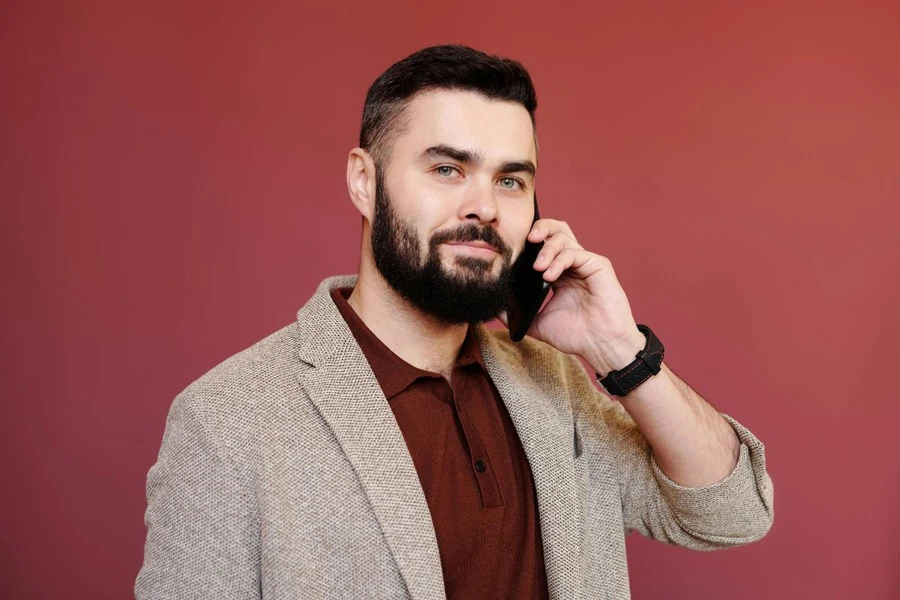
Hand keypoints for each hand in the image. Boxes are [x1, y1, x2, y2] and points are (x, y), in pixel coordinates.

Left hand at [498, 218, 645, 375]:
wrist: (600, 347)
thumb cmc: (575, 336)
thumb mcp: (537, 323)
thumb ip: (516, 315)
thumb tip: (492, 307)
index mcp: (558, 273)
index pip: (543, 245)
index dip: (528, 242)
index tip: (512, 250)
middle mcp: (572, 264)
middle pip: (556, 231)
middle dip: (540, 228)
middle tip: (527, 239)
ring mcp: (585, 263)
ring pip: (564, 237)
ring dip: (547, 249)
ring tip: (537, 268)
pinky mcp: (598, 265)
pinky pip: (576, 253)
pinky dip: (560, 260)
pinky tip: (549, 275)